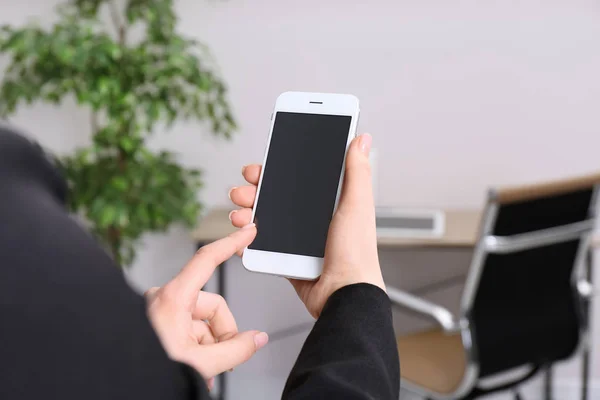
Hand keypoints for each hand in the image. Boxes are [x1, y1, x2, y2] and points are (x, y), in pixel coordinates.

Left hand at [145, 225, 268, 388]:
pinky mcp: (157, 325)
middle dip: (222, 334)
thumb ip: (235, 350)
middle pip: (212, 306)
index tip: (247, 233)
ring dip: (210, 347)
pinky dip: (198, 349)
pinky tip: (197, 369)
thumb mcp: (199, 363)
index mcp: (172, 299)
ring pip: (202, 322)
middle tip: (224, 361)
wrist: (122, 385)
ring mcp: (160, 313)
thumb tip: (257, 339)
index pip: (207, 260)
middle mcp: (164, 300)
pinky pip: (188, 330)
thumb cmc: (147, 371)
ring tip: (205, 373)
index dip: (231, 243)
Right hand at [229, 134, 384, 317]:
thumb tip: (362, 139)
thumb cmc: (357, 253)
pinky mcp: (287, 257)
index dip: (279, 167)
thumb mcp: (357, 205)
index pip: (299, 176)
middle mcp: (312, 217)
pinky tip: (243, 234)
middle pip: (276, 194)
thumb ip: (357, 171)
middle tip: (246, 187)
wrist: (343, 295)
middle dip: (256, 188)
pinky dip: (248, 239)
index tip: (264, 161)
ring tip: (240, 213)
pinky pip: (261, 245)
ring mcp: (297, 238)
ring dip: (246, 211)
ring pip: (264, 217)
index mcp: (329, 201)